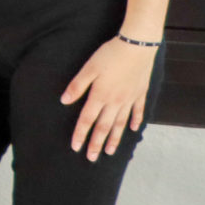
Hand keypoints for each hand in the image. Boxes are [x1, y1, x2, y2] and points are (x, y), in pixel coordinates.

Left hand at [62, 37, 154, 159]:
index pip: (87, 120)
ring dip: (115, 138)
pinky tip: (133, 130)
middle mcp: (115, 101)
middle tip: (92, 158)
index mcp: (100, 96)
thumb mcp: (89, 68)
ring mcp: (129, 99)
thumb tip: (64, 101)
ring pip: (120, 124)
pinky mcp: (140, 93)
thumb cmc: (109, 55)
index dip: (80, 134)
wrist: (137, 46)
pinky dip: (135, 121)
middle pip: (104, 127)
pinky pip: (138, 111)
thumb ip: (77, 85)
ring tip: (109, 151)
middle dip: (96, 143)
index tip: (76, 148)